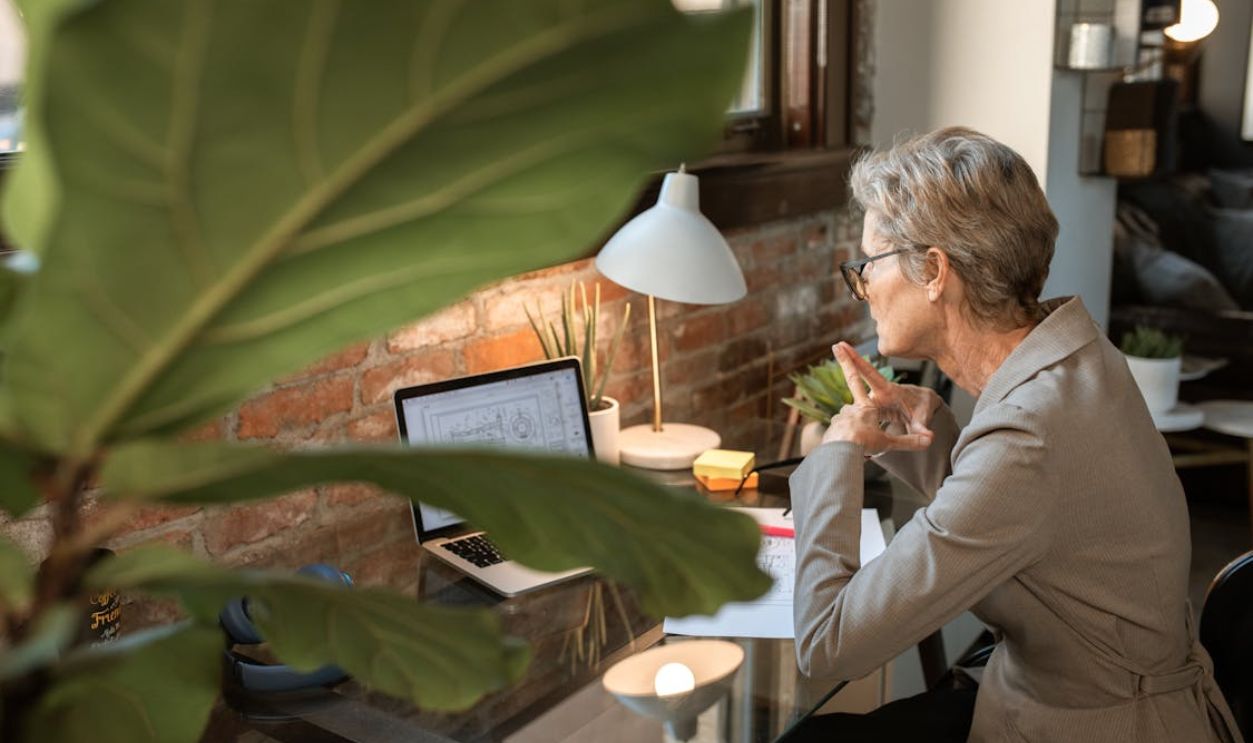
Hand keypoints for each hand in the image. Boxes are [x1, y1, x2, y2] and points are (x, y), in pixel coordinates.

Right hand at [820, 342, 938, 453]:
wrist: (924, 403)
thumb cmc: (922, 408)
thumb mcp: (921, 419)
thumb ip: (921, 427)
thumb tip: (928, 437)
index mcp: (887, 390)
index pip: (870, 374)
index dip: (858, 362)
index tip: (847, 349)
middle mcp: (878, 391)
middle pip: (860, 375)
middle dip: (849, 360)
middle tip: (836, 345)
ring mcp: (875, 398)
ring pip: (857, 388)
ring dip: (847, 371)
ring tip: (836, 351)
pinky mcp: (873, 405)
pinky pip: (860, 401)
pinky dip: (851, 394)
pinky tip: (842, 388)